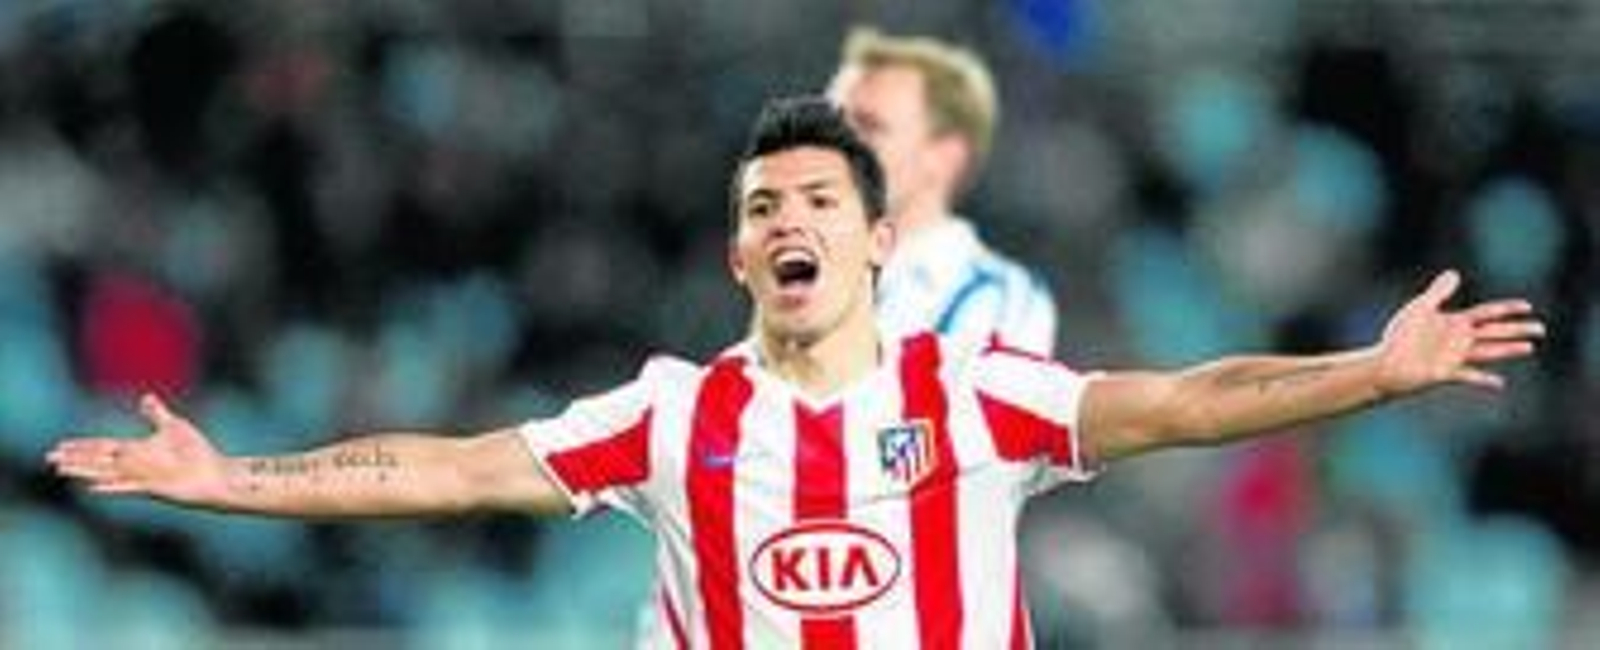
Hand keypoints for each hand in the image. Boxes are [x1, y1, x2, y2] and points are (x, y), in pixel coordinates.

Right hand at [47, 394, 229, 505]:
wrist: (216, 473)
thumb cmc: (198, 453)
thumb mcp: (174, 427)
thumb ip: (156, 414)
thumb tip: (145, 397)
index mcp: (138, 451)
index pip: (103, 447)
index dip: (83, 446)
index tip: (61, 445)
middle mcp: (136, 464)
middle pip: (99, 460)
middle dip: (75, 458)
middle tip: (50, 458)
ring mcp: (143, 477)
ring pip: (105, 473)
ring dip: (84, 470)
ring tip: (61, 470)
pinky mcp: (152, 488)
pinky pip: (126, 486)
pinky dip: (110, 486)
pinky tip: (92, 487)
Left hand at [1375, 270, 1543, 395]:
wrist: (1384, 363)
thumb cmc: (1398, 336)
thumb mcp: (1419, 309)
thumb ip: (1438, 292)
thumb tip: (1455, 273)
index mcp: (1455, 323)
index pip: (1488, 313)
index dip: (1507, 309)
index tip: (1528, 306)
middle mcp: (1459, 340)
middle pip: (1495, 332)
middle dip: (1517, 329)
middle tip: (1541, 329)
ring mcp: (1456, 357)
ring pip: (1489, 351)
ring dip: (1508, 349)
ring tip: (1530, 347)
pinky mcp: (1447, 374)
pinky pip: (1470, 376)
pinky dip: (1484, 380)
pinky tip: (1501, 383)